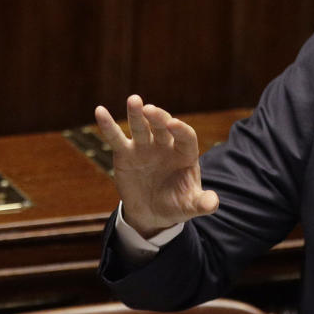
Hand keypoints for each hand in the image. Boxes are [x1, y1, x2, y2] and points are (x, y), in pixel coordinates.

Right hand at [94, 95, 218, 236]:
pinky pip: (116, 138)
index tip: (174, 124)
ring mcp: (145, 146)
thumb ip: (202, 203)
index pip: (186, 136)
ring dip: (136, 113)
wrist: (152, 213)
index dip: (181, 130)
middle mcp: (166, 145)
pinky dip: (108, 125)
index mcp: (185, 154)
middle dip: (159, 118)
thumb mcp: (189, 206)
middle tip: (151, 109)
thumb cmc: (176, 205)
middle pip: (163, 126)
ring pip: (141, 126)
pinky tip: (100, 111)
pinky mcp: (125, 152)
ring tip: (134, 100)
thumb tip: (213, 203)